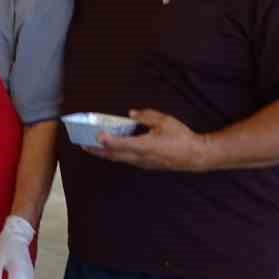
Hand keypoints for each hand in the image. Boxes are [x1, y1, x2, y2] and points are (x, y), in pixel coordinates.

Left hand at [90, 109, 211, 171]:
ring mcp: (142, 163)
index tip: (96, 135)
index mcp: (144, 145)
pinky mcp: (145, 165)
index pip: (120, 144)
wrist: (195, 156)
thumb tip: (132, 113)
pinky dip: (115, 155)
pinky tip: (111, 150)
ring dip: (104, 154)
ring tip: (91, 147)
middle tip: (83, 144)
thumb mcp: (165, 121)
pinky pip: (125, 160)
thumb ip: (147, 116)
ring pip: (118, 159)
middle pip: (113, 155)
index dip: (106, 140)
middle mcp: (140, 157)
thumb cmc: (181, 138)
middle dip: (97, 150)